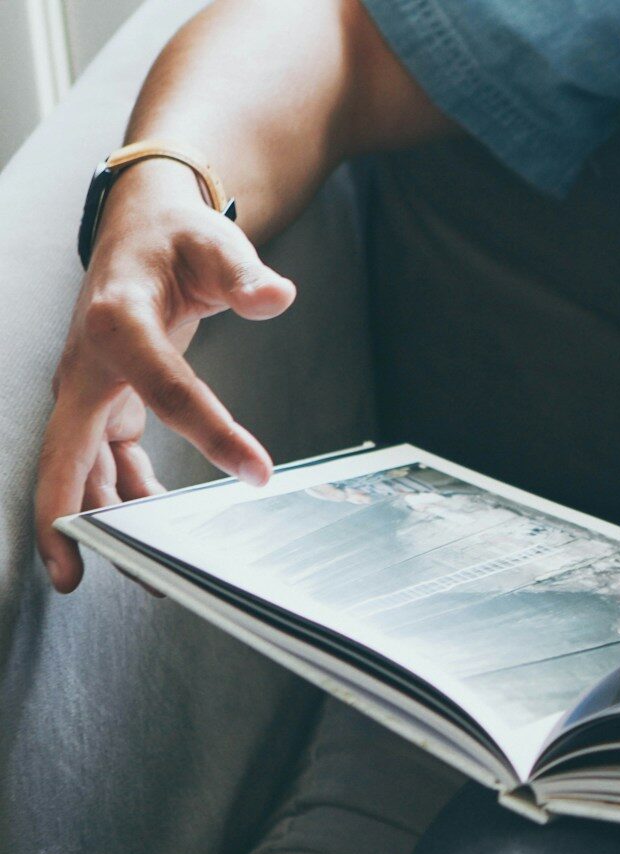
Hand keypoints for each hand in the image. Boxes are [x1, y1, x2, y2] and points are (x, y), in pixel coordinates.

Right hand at [35, 159, 293, 592]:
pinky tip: (156, 528)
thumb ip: (243, 272)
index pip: (168, 390)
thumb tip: (275, 295)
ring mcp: (91, 389)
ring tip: (139, 575)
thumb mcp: (216, 245)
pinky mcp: (106, 404)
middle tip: (73, 578)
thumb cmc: (180, 238)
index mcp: (118, 323)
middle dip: (66, 517)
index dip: (212, 433)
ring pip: (81, 468)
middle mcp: (89, 365)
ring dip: (103, 521)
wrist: (144, 228)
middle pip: (64, 452)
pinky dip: (126, 497)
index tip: (259, 473)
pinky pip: (108, 462)